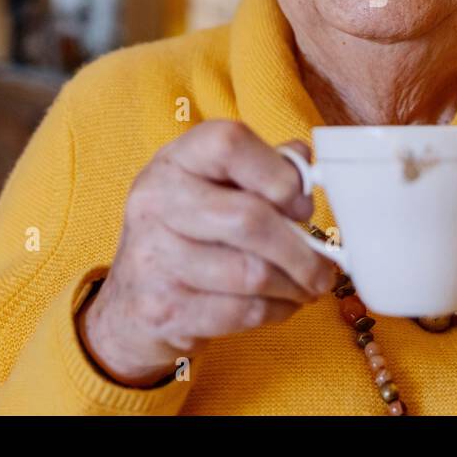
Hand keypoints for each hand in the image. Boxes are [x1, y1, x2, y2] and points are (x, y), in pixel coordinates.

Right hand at [79, 121, 328, 386]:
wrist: (132, 300)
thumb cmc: (191, 232)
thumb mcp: (216, 185)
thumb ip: (264, 168)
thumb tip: (307, 169)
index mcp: (175, 160)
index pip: (230, 144)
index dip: (278, 173)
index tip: (301, 202)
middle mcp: (155, 201)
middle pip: (249, 219)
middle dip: (301, 250)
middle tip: (325, 265)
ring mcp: (153, 257)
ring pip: (251, 274)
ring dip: (295, 285)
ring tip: (308, 286)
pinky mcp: (163, 309)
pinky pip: (241, 312)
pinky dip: (276, 311)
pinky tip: (281, 303)